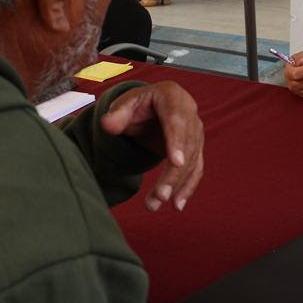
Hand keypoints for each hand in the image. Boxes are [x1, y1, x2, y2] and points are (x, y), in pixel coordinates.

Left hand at [100, 82, 203, 211]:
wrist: (152, 107)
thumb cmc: (138, 104)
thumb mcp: (125, 103)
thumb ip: (117, 114)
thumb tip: (107, 125)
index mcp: (173, 97)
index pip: (177, 122)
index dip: (177, 142)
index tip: (176, 163)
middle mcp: (190, 113)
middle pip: (186, 147)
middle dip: (174, 174)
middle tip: (160, 196)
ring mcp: (196, 132)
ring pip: (191, 162)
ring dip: (177, 185)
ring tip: (157, 203)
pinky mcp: (195, 149)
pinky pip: (195, 169)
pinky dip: (187, 187)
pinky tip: (177, 205)